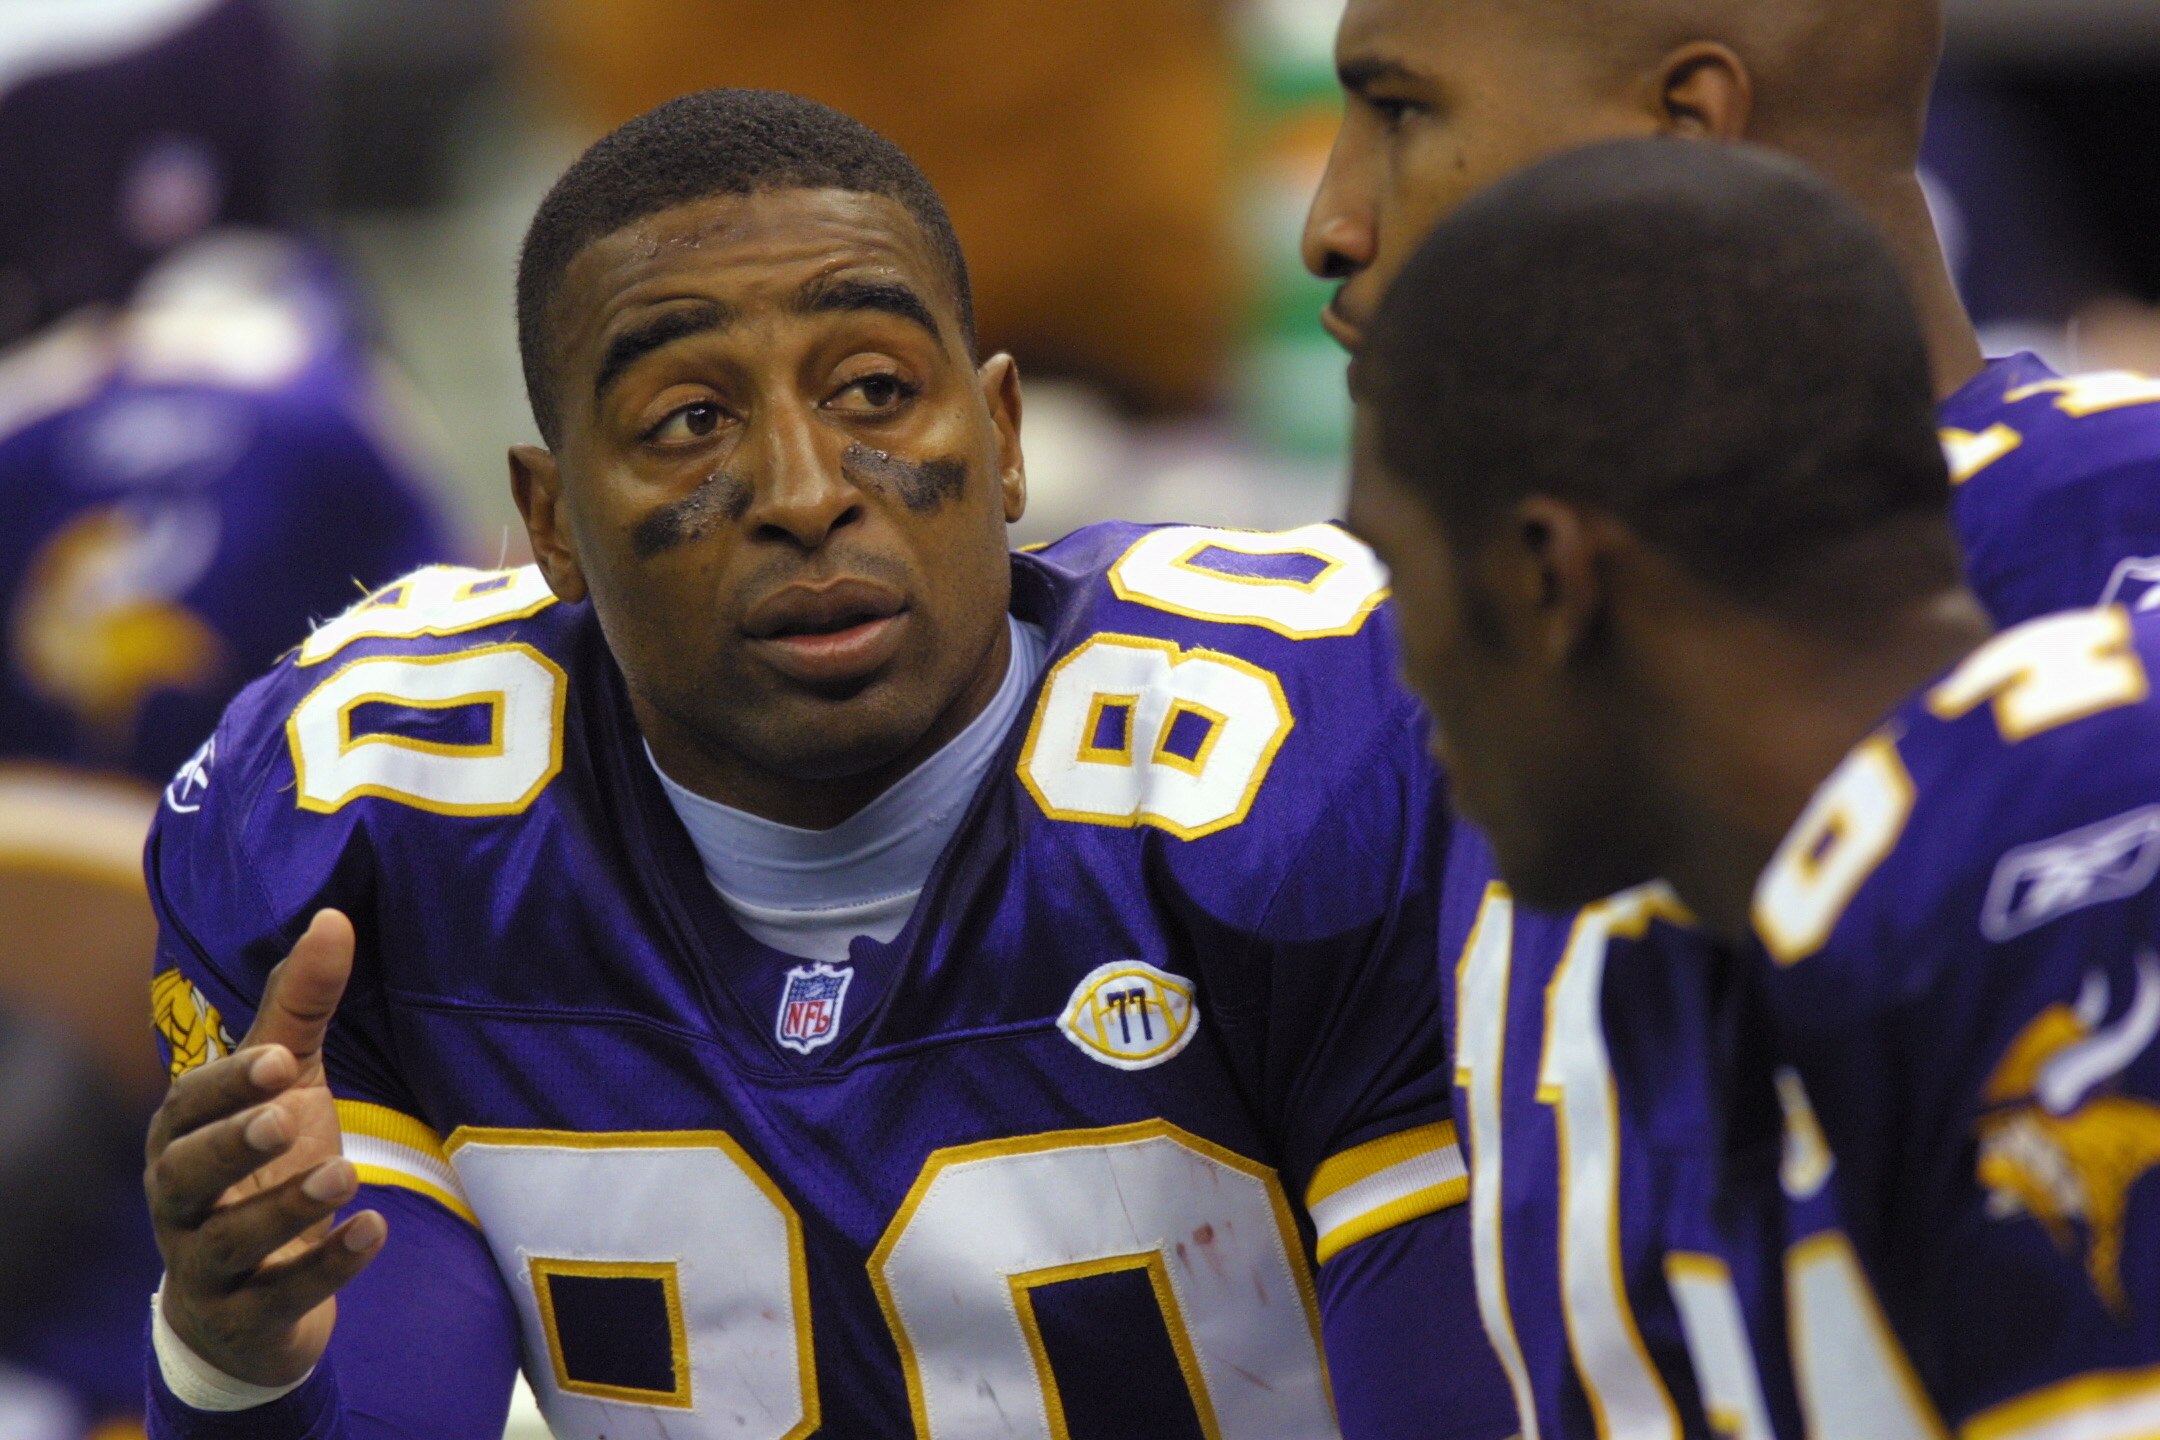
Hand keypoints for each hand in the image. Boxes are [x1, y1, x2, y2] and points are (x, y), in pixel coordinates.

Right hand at [145, 910, 385, 1386]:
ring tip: (345, 1174)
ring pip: (229, 1240)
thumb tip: (334, 916)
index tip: (278, 1060)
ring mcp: (209, 1266)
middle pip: (186, 1173)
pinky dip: (326, 1267)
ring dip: (287, 1207)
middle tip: (288, 1117)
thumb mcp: (287, 1084)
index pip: (188, 1107)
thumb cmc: (265, 1165)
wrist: (252, 1300)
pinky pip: (280, 1298)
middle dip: (233, 1144)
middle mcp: (180, 1203)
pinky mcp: (249, 1317)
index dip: (228, 1084)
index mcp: (182, 1139)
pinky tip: (372, 1232)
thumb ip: (301, 1008)